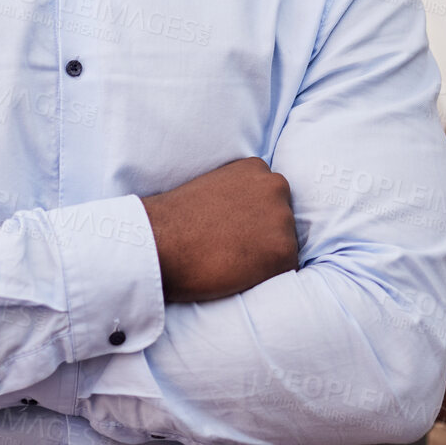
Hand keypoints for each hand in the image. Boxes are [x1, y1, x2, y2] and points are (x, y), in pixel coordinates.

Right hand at [140, 158, 297, 302]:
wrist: (161, 242)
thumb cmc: (175, 219)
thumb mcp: (210, 186)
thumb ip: (236, 193)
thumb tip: (246, 213)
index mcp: (256, 168)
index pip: (269, 198)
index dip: (251, 219)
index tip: (231, 228)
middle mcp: (275, 187)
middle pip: (280, 219)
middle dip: (263, 234)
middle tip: (232, 246)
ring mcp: (282, 218)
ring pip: (284, 244)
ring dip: (266, 255)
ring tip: (232, 260)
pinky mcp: (284, 251)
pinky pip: (284, 269)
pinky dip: (267, 276)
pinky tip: (239, 273)